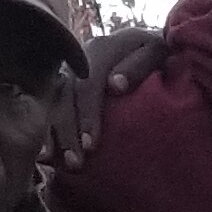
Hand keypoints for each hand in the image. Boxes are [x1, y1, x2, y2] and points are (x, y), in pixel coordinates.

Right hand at [39, 26, 171, 170]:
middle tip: (76, 164)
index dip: (87, 114)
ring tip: (63, 164)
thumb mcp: (158, 52)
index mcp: (103, 48)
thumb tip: (115, 86)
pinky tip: (50, 155)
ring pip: (55, 102)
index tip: (91, 146)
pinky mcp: (68, 83)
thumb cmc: (161, 55)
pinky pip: (52, 106)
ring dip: (57, 134)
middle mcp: (82, 57)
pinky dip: (50, 130)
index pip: (89, 84)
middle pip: (66, 95)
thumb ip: (139, 65)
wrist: (152, 47)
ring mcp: (73, 70)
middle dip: (68, 131)